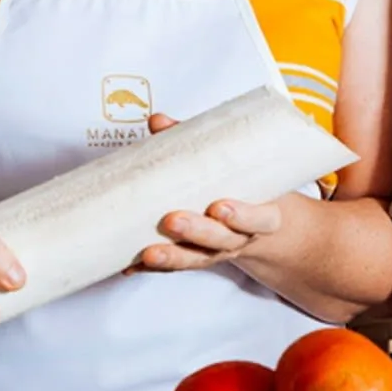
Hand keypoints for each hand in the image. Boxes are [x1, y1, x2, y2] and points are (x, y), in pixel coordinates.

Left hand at [128, 114, 282, 273]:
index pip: (259, 220)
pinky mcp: (195, 259)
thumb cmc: (246, 188)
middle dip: (197, 232)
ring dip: (171, 256)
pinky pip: (174, 266)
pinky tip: (130, 266)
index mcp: (262, 216)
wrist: (259, 226)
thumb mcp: (237, 166)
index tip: (220, 206)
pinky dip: (150, 268)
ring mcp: (216, 253)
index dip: (242, 216)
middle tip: (173, 220)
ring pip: (196, 258)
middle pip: (221, 240)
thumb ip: (201, 143)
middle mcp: (239, 238)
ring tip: (148, 252)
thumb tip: (159, 122)